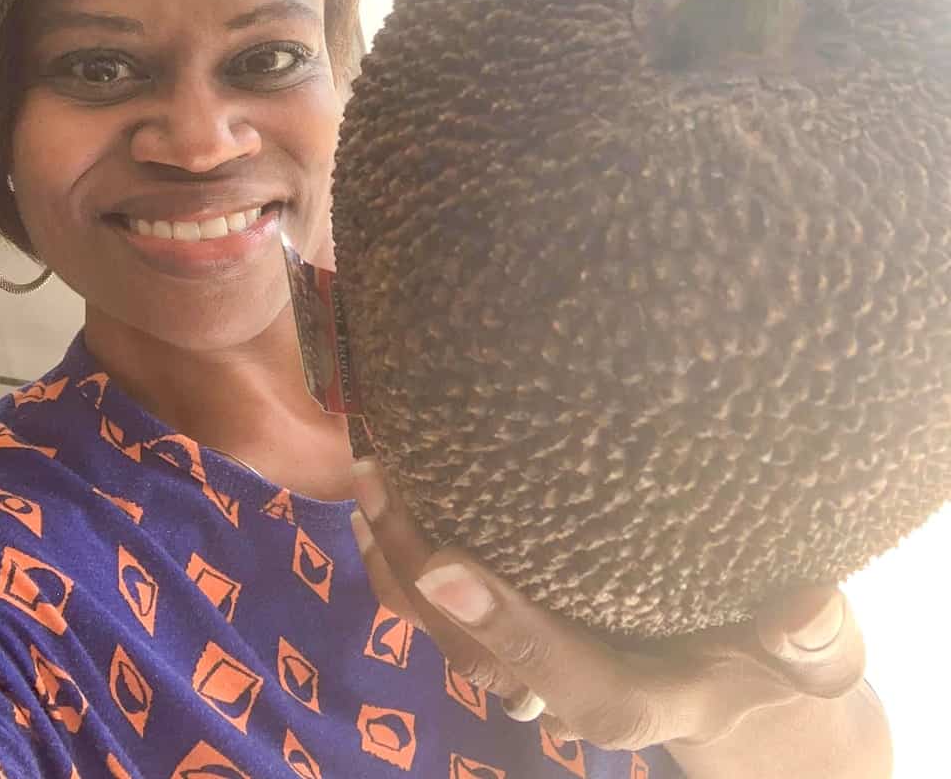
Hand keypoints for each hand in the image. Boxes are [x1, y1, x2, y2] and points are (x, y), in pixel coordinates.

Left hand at [349, 457, 866, 749]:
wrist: (739, 687)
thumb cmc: (778, 662)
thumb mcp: (815, 655)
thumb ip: (814, 641)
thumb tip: (805, 609)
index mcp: (642, 696)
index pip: (572, 679)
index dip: (511, 632)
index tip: (450, 568)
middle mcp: (573, 686)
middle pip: (482, 656)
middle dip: (421, 581)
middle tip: (378, 492)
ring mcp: (539, 663)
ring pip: (450, 637)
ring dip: (398, 566)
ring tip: (366, 486)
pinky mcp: (522, 635)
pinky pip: (451, 613)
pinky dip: (411, 562)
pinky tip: (388, 502)